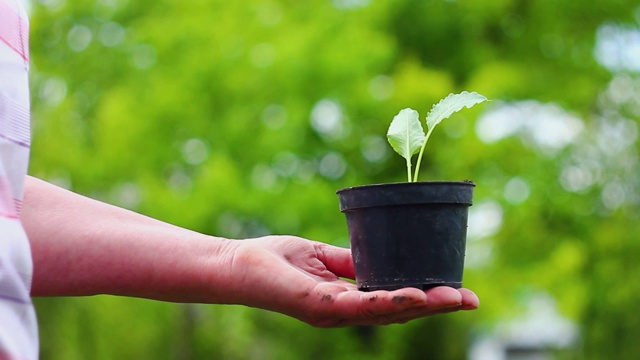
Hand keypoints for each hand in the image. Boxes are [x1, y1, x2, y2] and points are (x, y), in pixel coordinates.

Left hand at [224, 235, 478, 326]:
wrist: (236, 265)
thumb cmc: (274, 260)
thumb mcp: (321, 256)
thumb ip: (350, 261)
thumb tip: (379, 254)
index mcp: (345, 301)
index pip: (393, 303)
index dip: (425, 300)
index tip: (458, 293)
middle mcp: (343, 312)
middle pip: (397, 313)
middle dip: (435, 307)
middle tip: (471, 301)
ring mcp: (331, 312)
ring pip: (385, 313)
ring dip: (421, 306)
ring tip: (452, 298)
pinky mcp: (317, 305)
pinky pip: (359, 305)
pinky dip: (389, 301)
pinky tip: (413, 295)